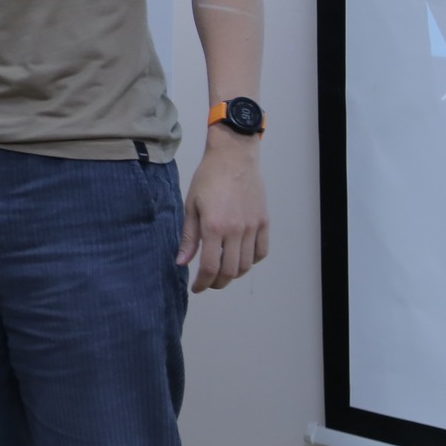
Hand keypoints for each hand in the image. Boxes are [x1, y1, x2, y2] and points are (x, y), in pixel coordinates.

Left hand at [177, 132, 268, 292]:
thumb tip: (182, 262)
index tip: (197, 288)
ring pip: (246, 265)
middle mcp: (236, 230)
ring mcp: (252, 227)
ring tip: (222, 273)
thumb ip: (188, 237)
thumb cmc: (208, 178)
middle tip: (208, 283)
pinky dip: (251, 261)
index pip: (210, 267)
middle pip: (230, 271)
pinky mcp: (264, 222)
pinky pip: (261, 252)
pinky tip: (240, 259)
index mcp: (214, 226)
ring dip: (234, 275)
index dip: (203, 283)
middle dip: (218, 283)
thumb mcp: (191, 206)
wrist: (233, 158)